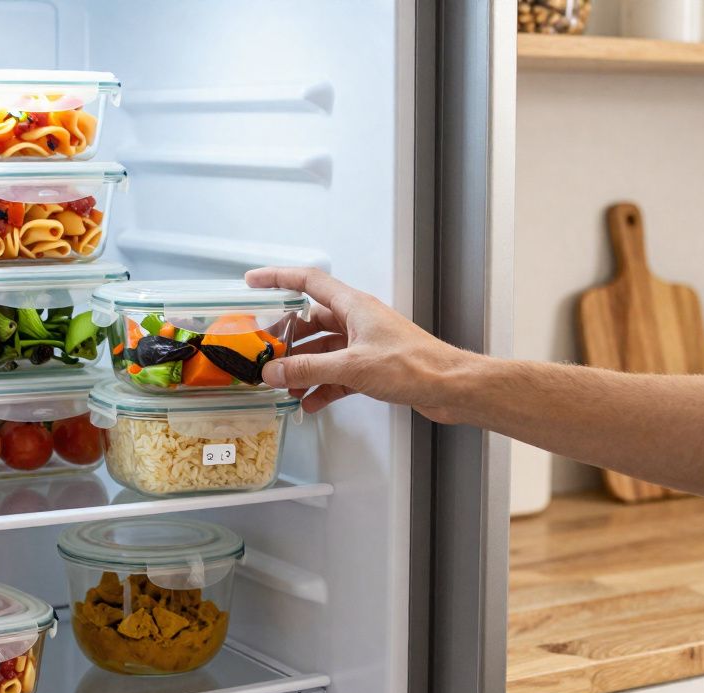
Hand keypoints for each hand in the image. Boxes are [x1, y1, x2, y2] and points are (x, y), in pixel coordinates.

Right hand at [246, 267, 477, 418]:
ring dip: (303, 368)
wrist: (450, 387)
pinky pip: (337, 374)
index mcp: (353, 306)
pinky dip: (322, 387)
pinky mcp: (372, 368)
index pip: (308, 281)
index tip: (252, 282)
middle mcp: (357, 321)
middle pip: (311, 322)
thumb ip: (309, 369)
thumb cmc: (414, 365)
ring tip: (283, 386)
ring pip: (323, 351)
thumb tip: (274, 370)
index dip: (278, 278)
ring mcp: (364, 344)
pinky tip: (309, 402)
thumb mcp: (352, 366)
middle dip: (285, 338)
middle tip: (263, 353)